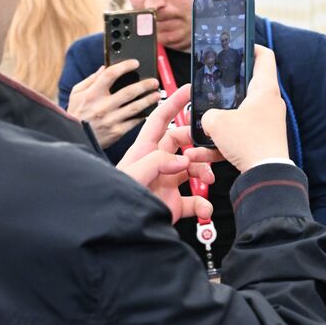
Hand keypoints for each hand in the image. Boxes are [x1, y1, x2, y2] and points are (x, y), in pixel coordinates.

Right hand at [67, 62, 161, 148]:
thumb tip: (104, 67)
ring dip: (148, 100)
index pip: (110, 75)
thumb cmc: (76, 114)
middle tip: (154, 81)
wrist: (76, 139)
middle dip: (144, 85)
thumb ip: (91, 80)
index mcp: (92, 94)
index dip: (124, 66)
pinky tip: (150, 110)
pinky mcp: (117, 132)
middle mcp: (102, 106)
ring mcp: (111, 120)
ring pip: (135, 107)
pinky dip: (144, 115)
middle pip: (129, 91)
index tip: (135, 63)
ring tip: (157, 94)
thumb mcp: (77, 94)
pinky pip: (135, 121)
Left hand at [116, 84, 219, 222]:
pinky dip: (204, 204)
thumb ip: (156, 163)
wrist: (117, 235)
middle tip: (210, 148)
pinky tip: (204, 208)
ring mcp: (166, 184)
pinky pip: (196, 200)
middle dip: (199, 144)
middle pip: (184, 144)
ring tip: (208, 180)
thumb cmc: (115, 200)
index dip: (174, 103)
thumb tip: (183, 161)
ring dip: (205, 171)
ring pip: (194, 169)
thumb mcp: (132, 176)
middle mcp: (157, 165)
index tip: (189, 90)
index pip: (160, 120)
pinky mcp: (174, 204)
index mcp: (144, 151)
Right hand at [200, 46, 289, 172]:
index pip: (264, 56)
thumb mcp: (217, 122)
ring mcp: (266, 123)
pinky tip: (200, 153)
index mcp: (265, 89)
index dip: (251, 47)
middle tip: (211, 85)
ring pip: (238, 114)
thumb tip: (208, 120)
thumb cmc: (249, 142)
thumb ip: (207, 115)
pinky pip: (237, 136)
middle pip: (248, 86)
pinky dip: (221, 143)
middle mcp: (269, 103)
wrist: (265, 175)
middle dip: (227, 87)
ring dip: (219, 120)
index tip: (237, 45)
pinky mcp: (261, 141)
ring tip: (200, 125)